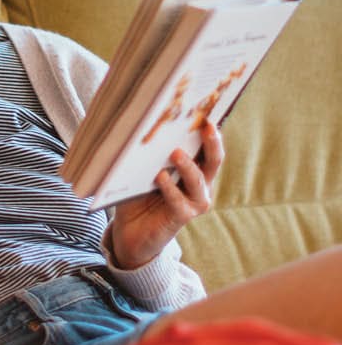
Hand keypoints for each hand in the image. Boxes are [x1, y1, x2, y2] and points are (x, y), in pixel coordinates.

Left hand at [109, 122, 223, 269]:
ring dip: (187, 166)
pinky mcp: (182, 217)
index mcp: (193, 170)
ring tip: (176, 153)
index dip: (210, 131)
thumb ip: (147, 156)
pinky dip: (170, 188)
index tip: (208, 112)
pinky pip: (180, 201)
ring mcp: (194, 202)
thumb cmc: (137, 197)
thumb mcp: (141, 172)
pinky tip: (160, 178)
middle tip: (206, 126)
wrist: (130, 232)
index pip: (207, 147)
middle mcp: (199, 185)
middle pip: (213, 161)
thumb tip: (138, 129)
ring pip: (198, 180)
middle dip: (212, 142)